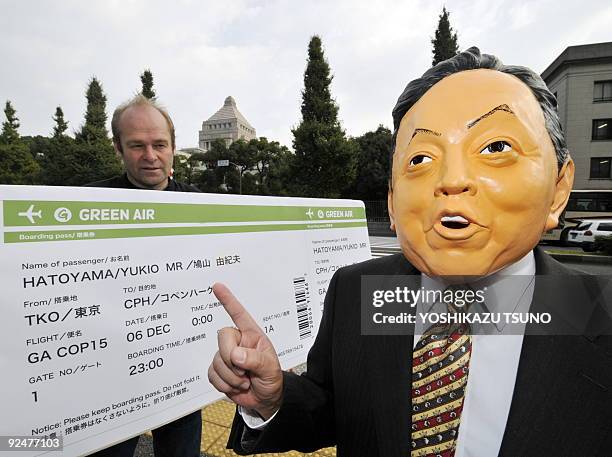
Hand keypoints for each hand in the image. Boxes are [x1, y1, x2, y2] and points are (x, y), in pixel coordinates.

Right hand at [208, 283, 282, 419]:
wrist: (265, 400)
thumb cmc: (271, 379)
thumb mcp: (270, 368)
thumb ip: (255, 360)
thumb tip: (236, 354)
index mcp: (252, 335)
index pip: (239, 314)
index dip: (228, 300)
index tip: (217, 286)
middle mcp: (238, 342)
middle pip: (222, 337)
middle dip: (231, 357)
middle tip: (244, 372)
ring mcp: (227, 356)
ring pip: (217, 360)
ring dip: (231, 377)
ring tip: (245, 381)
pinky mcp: (218, 371)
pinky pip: (211, 374)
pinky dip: (224, 384)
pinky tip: (235, 386)